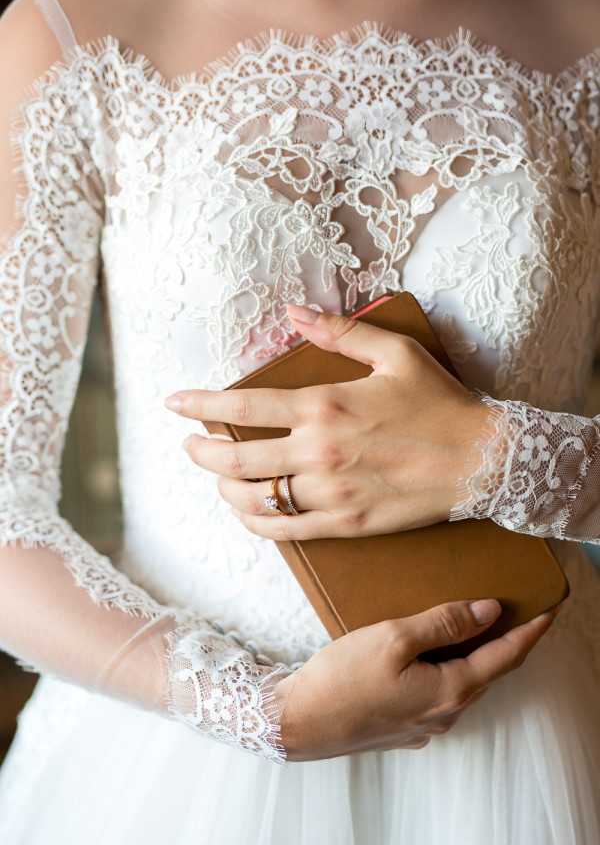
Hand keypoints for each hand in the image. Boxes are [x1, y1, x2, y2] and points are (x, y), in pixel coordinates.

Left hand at [165, 303, 488, 540]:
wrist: (483, 459)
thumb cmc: (440, 402)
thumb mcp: (394, 352)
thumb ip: (339, 331)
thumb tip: (291, 313)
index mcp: (323, 407)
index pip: (241, 409)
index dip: (199, 406)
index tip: (175, 404)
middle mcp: (317, 453)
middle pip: (234, 461)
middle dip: (200, 454)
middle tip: (189, 447)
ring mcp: (329, 493)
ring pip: (253, 499)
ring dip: (223, 490)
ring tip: (217, 479)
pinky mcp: (345, 524)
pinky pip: (285, 530)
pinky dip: (256, 523)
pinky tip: (248, 513)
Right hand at [272, 598, 559, 760]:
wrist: (299, 723)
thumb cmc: (342, 678)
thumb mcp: (394, 638)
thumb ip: (444, 623)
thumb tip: (489, 612)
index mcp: (450, 690)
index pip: (505, 656)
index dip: (530, 632)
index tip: (551, 610)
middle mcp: (445, 714)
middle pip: (487, 671)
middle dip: (506, 642)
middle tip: (519, 611)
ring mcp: (424, 726)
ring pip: (463, 683)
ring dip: (475, 655)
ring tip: (478, 625)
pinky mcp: (404, 728)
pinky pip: (440, 693)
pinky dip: (449, 668)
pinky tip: (434, 653)